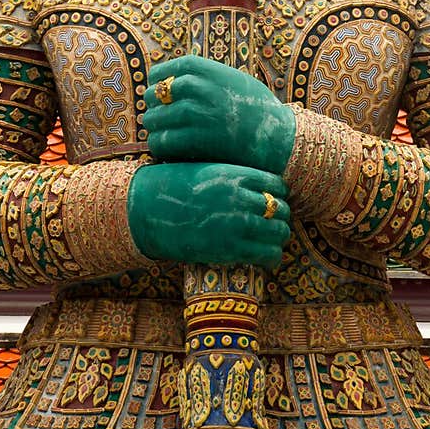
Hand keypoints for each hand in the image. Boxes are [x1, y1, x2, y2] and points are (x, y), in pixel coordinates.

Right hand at [127, 162, 290, 268]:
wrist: (149, 208)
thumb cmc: (174, 186)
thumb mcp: (208, 171)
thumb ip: (233, 179)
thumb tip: (253, 189)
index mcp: (237, 174)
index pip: (277, 184)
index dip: (278, 195)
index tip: (273, 201)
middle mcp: (242, 198)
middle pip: (281, 209)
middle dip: (281, 218)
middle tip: (274, 224)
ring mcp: (238, 224)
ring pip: (279, 233)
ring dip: (278, 238)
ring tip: (271, 242)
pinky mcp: (231, 249)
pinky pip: (267, 254)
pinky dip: (271, 257)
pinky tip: (266, 257)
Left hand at [142, 54, 296, 172]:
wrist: (276, 136)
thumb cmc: (254, 108)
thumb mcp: (230, 79)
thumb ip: (202, 77)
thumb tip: (170, 81)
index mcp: (205, 70)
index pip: (162, 72)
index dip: (156, 84)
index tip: (158, 92)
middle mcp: (198, 88)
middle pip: (155, 96)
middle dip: (154, 107)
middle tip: (161, 116)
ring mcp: (196, 114)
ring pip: (154, 120)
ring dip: (156, 128)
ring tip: (166, 133)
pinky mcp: (196, 140)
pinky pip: (162, 142)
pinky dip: (161, 146)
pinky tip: (172, 149)